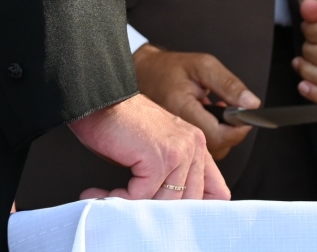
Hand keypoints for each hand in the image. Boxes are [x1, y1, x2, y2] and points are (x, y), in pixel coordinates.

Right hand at [66, 92, 229, 200]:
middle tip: (132, 205)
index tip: (171, 216)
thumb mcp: (158, 147)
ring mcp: (178, 151)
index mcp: (197, 145)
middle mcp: (193, 146)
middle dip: (158, 209)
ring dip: (135, 204)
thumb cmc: (122, 123)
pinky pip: (142, 195)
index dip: (196, 208)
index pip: (216, 190)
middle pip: (189, 200)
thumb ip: (176, 172)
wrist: (100, 99)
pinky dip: (119, 197)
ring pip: (166, 201)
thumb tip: (180, 206)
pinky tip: (104, 190)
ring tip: (111, 195)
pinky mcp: (158, 158)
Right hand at [134, 45, 258, 159]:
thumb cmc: (170, 68)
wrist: (142, 75)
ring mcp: (175, 141)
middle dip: (231, 130)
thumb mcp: (203, 66)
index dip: (238, 128)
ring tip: (215, 110)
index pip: (219, 136)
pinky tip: (206, 118)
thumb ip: (228, 85)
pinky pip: (202, 149)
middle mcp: (177, 132)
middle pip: (218, 148)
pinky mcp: (177, 144)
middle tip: (228, 108)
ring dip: (222, 133)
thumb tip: (252, 104)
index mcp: (182, 110)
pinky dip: (212, 135)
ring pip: (212, 152)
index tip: (244, 115)